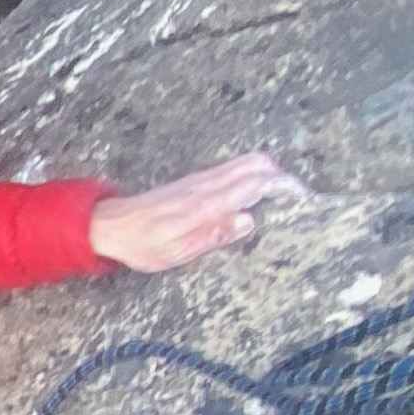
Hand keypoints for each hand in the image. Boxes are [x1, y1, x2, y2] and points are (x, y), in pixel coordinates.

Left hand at [88, 152, 297, 272]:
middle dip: (282, 176)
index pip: (251, 184)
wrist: (110, 225)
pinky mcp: (195, 181)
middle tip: (300, 197)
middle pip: (253, 164)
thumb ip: (213, 235)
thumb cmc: (141, 245)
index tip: (302, 194)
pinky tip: (261, 189)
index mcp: (202, 205)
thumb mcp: (175, 252)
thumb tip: (249, 220)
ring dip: (270, 172)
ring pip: (244, 162)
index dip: (280, 185)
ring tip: (287, 194)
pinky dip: (254, 173)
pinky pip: (231, 168)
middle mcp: (203, 186)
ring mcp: (199, 180)